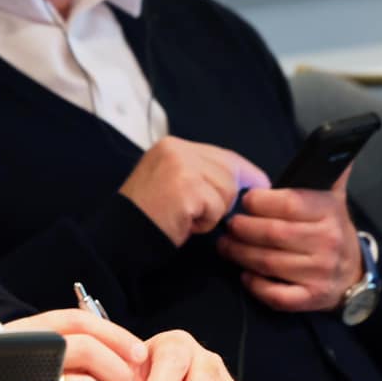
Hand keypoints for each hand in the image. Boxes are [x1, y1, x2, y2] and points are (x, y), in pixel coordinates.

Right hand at [119, 138, 268, 245]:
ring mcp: (181, 166)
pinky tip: (184, 223)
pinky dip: (205, 222)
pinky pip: (218, 208)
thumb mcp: (171, 181)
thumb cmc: (148, 214)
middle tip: (194, 212)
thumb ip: (201, 173)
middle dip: (222, 197)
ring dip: (212, 211)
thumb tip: (249, 181)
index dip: (244, 172)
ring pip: (227, 190)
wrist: (121, 235)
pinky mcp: (188, 187)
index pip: (222, 154)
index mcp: (171, 145)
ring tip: (185, 216)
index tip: (259, 183)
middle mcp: (176, 149)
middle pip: (229, 171)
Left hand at [216, 168, 361, 311]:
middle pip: (272, 234)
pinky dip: (257, 285)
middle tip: (228, 224)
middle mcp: (327, 242)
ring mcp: (319, 272)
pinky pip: (277, 294)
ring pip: (268, 262)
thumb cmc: (330, 229)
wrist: (353, 273)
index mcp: (328, 213)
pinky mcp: (312, 298)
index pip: (288, 204)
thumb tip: (335, 140)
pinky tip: (245, 274)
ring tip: (226, 245)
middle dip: (242, 228)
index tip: (244, 200)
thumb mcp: (332, 199)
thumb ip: (327, 172)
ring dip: (240, 254)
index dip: (258, 202)